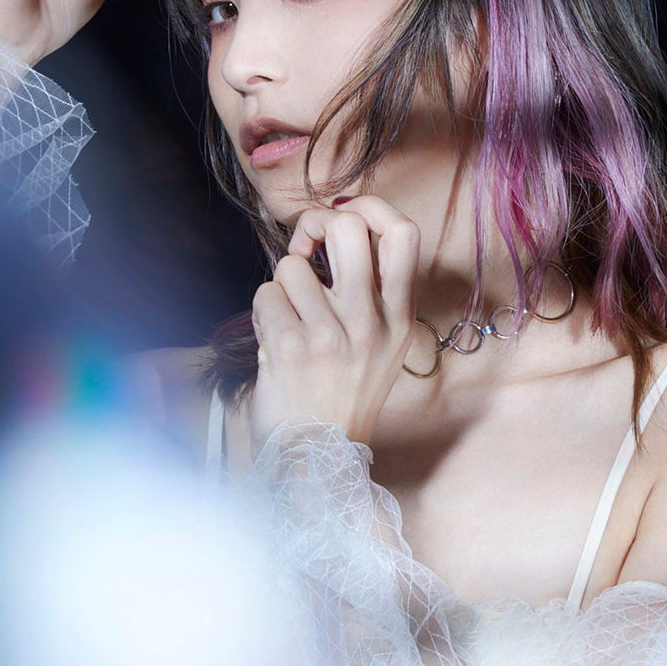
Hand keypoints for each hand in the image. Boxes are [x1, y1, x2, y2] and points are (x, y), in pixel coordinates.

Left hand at [249, 197, 421, 448]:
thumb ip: (372, 293)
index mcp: (399, 318)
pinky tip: (274, 338)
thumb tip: (336, 228)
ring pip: (292, 265)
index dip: (371, 208)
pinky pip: (266, 294)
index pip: (403, 234)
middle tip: (304, 249)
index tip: (344, 216)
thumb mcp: (382, 347)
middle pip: (347, 228)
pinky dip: (263, 312)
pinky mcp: (294, 347)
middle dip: (314, 226)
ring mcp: (334, 334)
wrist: (318, 458)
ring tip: (288, 317)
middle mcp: (372, 322)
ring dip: (281, 286)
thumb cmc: (342, 394)